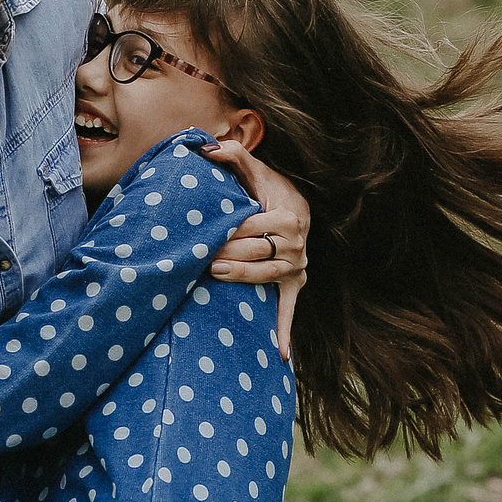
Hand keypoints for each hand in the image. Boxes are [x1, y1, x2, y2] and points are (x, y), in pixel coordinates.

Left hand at [200, 139, 308, 361]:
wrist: (295, 205)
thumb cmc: (266, 188)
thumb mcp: (254, 170)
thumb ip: (233, 154)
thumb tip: (206, 147)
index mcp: (288, 215)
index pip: (257, 225)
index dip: (233, 228)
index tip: (210, 230)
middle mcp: (297, 243)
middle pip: (259, 251)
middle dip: (230, 252)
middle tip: (203, 254)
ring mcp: (297, 265)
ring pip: (266, 275)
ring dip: (242, 277)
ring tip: (214, 274)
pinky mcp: (294, 283)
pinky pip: (290, 308)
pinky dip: (284, 330)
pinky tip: (280, 353)